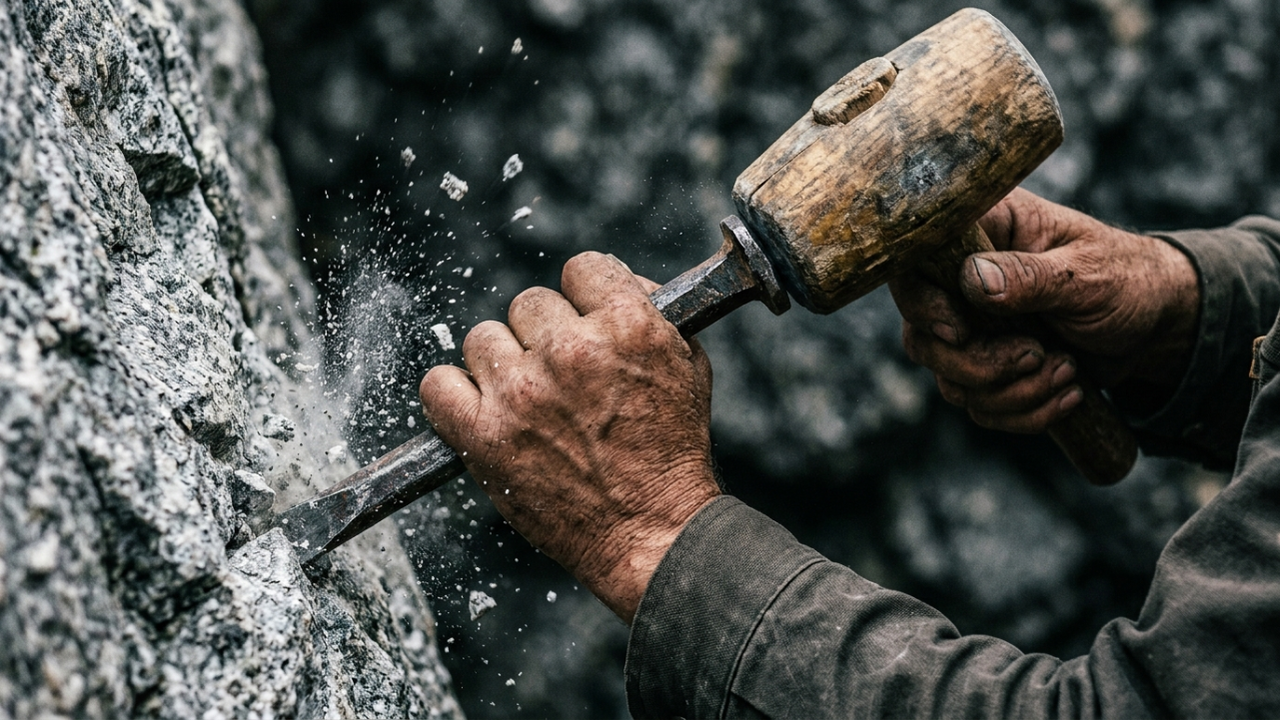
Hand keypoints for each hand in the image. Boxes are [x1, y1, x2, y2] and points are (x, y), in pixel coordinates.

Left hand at [419, 252, 719, 622]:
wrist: (652, 534)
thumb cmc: (672, 455)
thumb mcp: (689, 369)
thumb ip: (652, 316)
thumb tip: (616, 284)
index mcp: (627, 327)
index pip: (582, 269)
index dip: (584, 295)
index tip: (583, 319)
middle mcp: (571, 352)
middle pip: (529, 305)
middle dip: (544, 336)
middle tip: (560, 375)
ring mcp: (522, 393)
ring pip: (483, 340)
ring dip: (502, 366)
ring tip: (527, 401)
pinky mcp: (486, 436)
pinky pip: (438, 385)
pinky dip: (453, 395)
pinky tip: (478, 410)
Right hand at [889, 188, 1199, 433]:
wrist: (1154, 324)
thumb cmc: (1126, 279)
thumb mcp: (1087, 273)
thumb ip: (1030, 276)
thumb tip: (972, 281)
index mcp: (983, 230)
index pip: (915, 265)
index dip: (923, 305)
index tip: (961, 331)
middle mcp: (962, 279)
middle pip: (922, 338)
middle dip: (979, 365)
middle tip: (1036, 356)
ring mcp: (971, 328)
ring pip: (950, 381)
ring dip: (1012, 392)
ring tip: (1068, 370)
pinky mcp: (986, 367)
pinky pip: (979, 407)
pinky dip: (1025, 411)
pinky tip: (1069, 392)